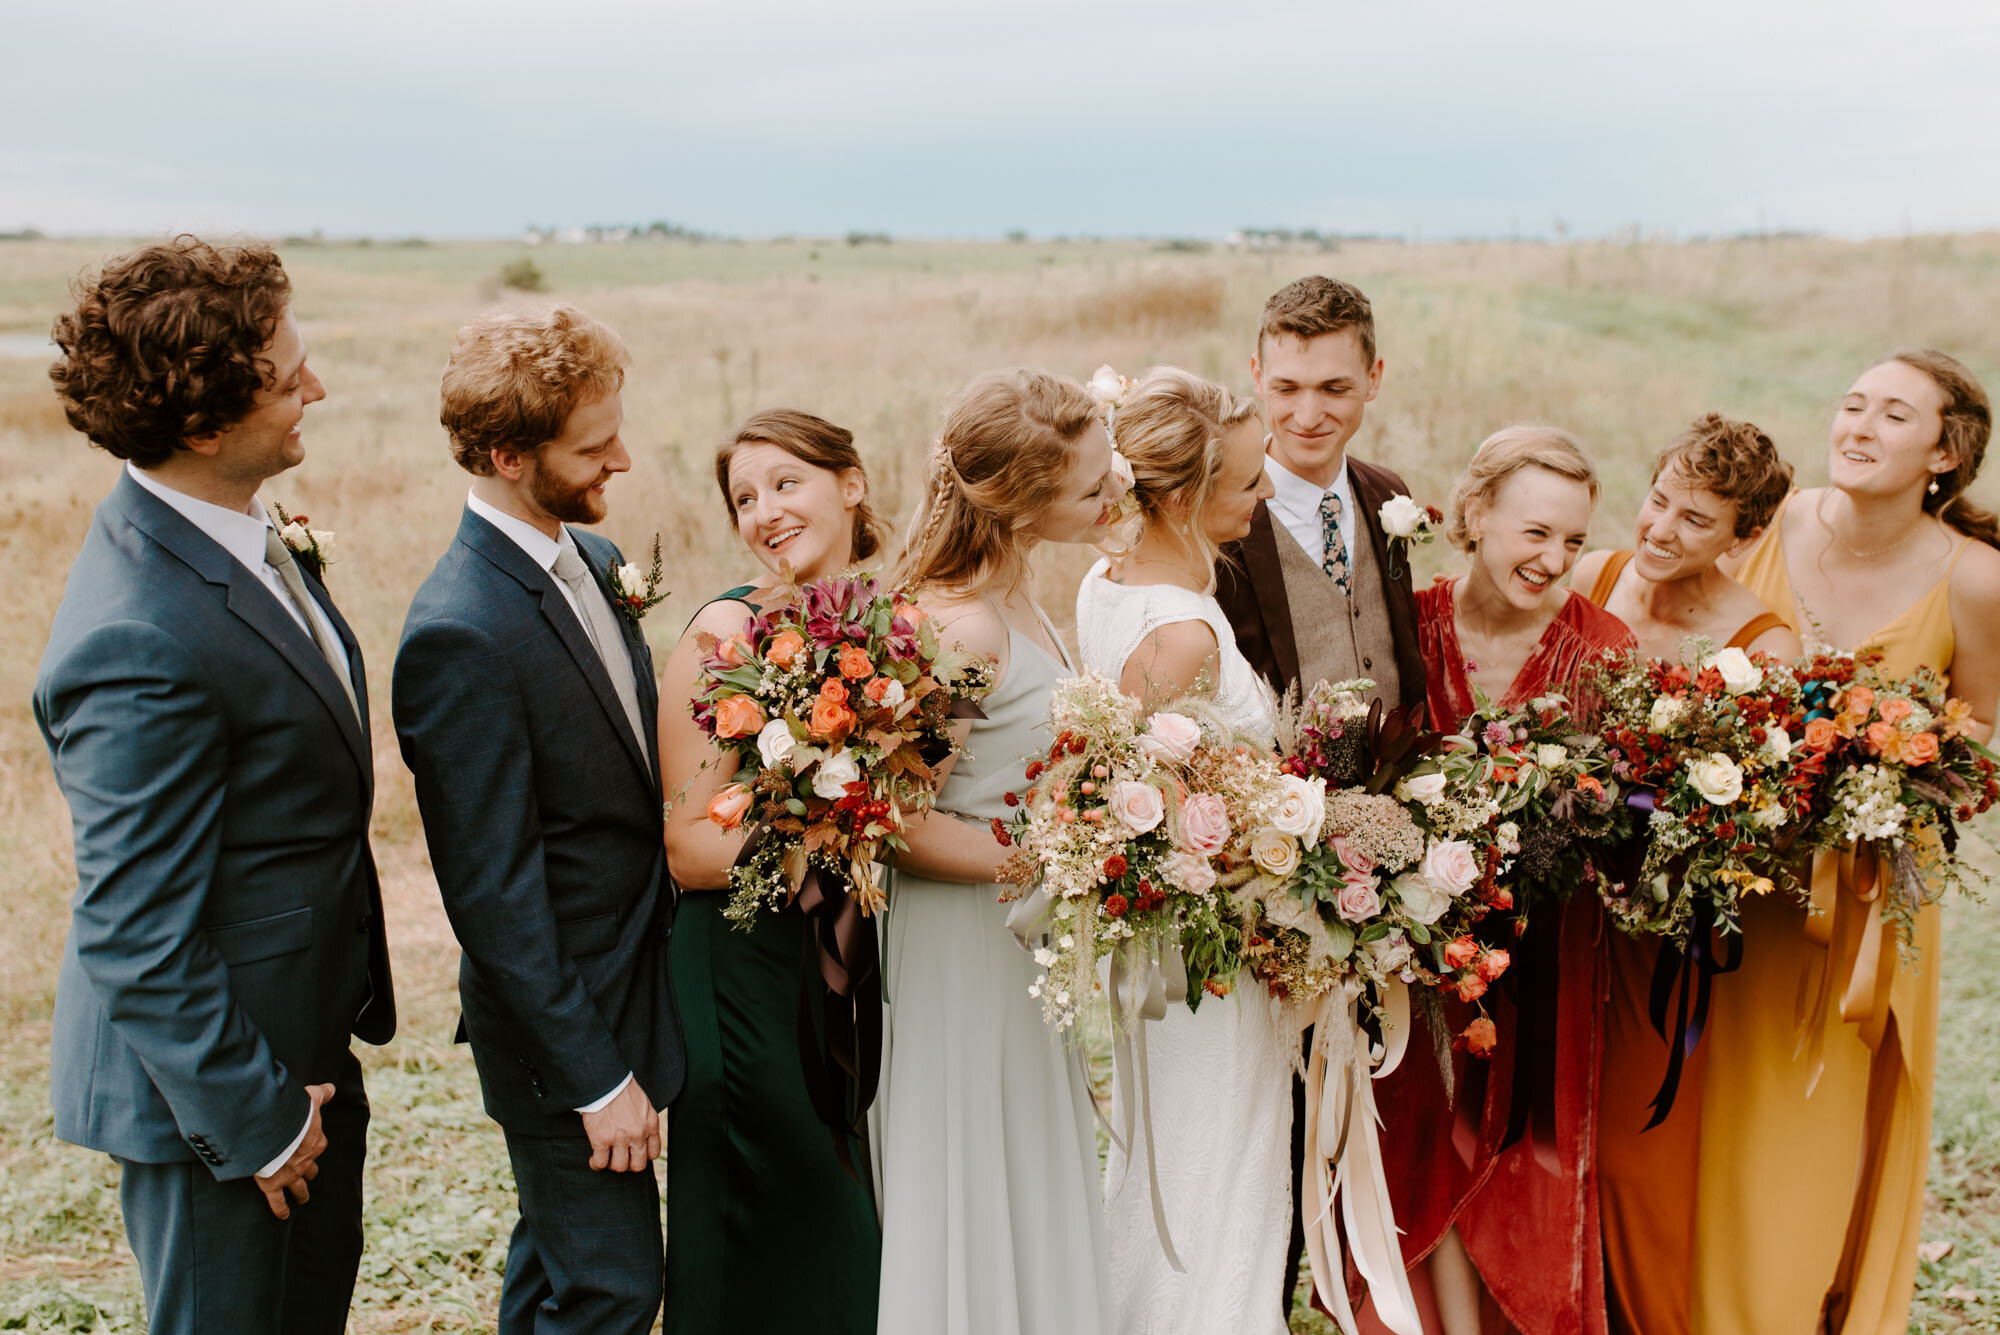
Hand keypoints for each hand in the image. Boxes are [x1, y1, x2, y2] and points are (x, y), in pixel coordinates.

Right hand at [254, 1083, 333, 1219]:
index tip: (308, 1147)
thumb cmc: (293, 1113)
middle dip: (309, 1172)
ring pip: (299, 1188)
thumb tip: (331, 1088)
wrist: (274, 1130)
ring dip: (301, 1193)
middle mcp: (306, 1161)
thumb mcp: (311, 1098)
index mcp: (316, 1142)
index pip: (318, 1145)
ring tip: (302, 1197)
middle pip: (311, 1169)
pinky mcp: (273, 1185)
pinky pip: (278, 1202)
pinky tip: (282, 1216)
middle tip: (307, 1175)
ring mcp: (290, 1175)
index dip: (313, 1146)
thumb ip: (322, 1093)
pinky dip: (280, 1210)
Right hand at [580, 1079, 659, 1171]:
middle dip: (629, 1164)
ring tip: (606, 1158)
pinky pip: (601, 1163)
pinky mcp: (601, 1140)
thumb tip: (641, 1137)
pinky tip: (594, 1160)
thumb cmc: (622, 1089)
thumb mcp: (643, 1105)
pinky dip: (596, 1164)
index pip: (653, 1153)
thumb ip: (645, 1122)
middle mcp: (638, 1134)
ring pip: (619, 1167)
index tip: (634, 1153)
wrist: (605, 1080)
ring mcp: (620, 1139)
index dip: (643, 1156)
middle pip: (638, 1165)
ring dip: (612, 1165)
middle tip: (620, 1158)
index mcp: (651, 1124)